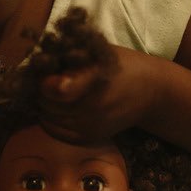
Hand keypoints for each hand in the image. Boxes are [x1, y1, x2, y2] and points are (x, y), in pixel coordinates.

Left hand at [36, 45, 155, 143]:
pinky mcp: (89, 138)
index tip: (45, 72)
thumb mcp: (101, 52)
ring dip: (44, 104)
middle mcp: (92, 108)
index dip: (44, 80)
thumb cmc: (123, 66)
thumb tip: (41, 57)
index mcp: (95, 81)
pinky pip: (55, 132)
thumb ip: (72, 56)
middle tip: (45, 78)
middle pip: (46, 102)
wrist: (151, 93)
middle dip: (40, 90)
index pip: (56, 88)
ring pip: (47, 117)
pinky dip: (48, 119)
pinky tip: (55, 107)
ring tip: (51, 92)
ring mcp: (90, 126)